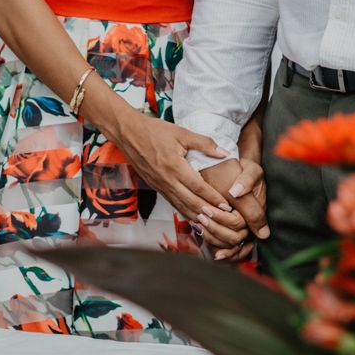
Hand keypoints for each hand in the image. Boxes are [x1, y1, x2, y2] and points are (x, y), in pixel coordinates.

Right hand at [114, 114, 237, 223]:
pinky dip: (184, 212)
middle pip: (191, 202)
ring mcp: (160, 186)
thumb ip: (204, 143)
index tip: (227, 206)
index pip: (199, 188)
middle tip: (224, 219)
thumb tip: (223, 152)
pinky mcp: (155, 187)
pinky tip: (193, 217)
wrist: (128, 133)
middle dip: (208, 212)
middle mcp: (167, 180)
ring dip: (196, 216)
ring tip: (211, 224)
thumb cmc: (154, 131)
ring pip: (181, 206)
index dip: (214, 198)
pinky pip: (172, 203)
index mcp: (175, 167)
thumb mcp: (182, 132)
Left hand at [200, 159, 268, 261]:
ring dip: (212, 238)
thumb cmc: (246, 171)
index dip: (222, 219)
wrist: (241, 171)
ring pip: (229, 245)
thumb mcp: (251, 171)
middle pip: (234, 238)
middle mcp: (249, 223)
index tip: (207, 209)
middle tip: (200, 218)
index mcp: (255, 211)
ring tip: (197, 225)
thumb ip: (246, 181)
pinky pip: (223, 245)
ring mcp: (241, 229)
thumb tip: (236, 192)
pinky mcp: (231, 229)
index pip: (239, 224)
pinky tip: (199, 232)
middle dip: (215, 230)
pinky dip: (212, 242)